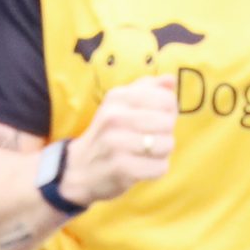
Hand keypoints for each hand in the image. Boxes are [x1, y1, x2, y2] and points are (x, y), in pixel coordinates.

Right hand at [63, 76, 176, 204]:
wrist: (79, 168)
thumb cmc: (107, 133)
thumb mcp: (120, 104)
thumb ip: (146, 89)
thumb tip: (170, 80)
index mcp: (118, 97)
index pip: (166, 99)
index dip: (169, 111)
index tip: (156, 119)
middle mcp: (115, 117)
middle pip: (168, 123)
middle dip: (165, 134)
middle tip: (149, 139)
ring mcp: (117, 143)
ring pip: (166, 145)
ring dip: (162, 153)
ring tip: (145, 154)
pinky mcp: (121, 168)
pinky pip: (160, 167)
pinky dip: (156, 170)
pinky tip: (143, 167)